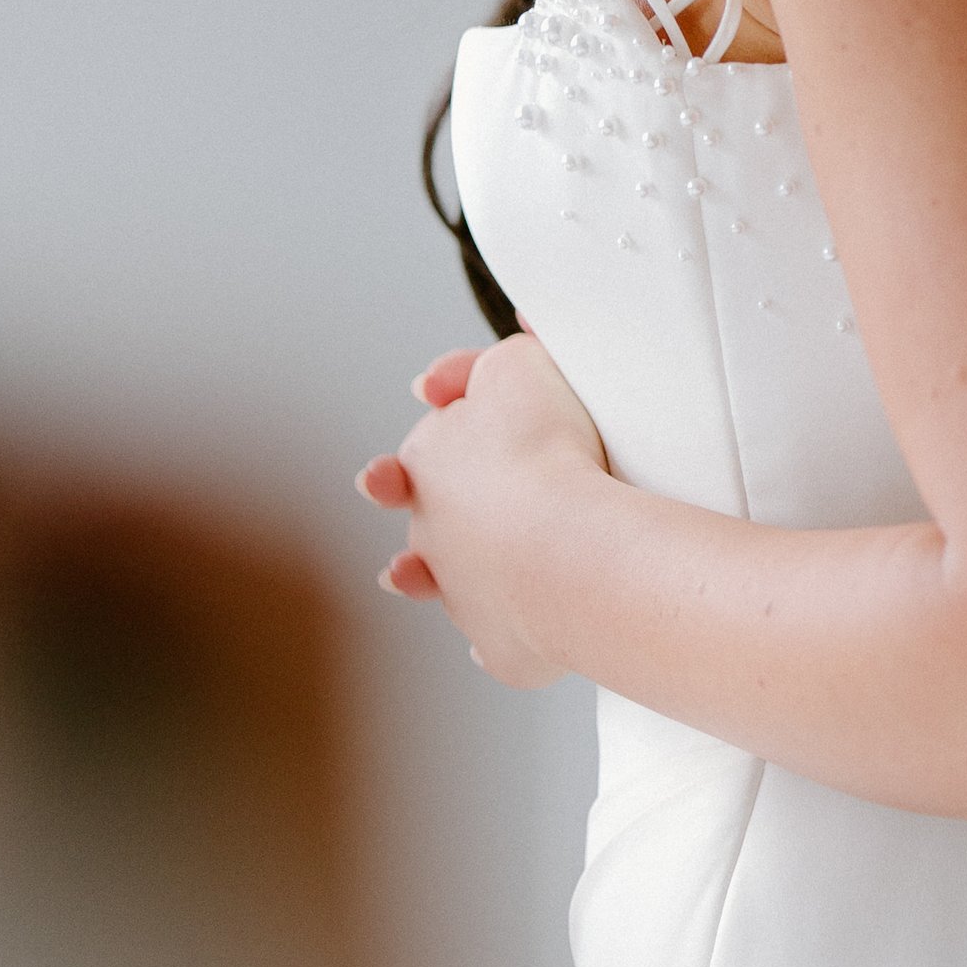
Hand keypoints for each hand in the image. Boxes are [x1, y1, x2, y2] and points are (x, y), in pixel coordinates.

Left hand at [356, 330, 610, 685]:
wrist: (564, 546)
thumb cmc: (548, 452)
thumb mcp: (527, 368)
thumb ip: (521, 350)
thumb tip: (524, 321)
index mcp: (427, 459)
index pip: (429, 436)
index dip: (441, 412)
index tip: (431, 390)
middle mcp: (431, 529)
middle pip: (425, 510)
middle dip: (417, 498)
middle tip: (403, 485)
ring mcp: (460, 591)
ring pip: (439, 580)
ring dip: (427, 576)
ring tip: (407, 576)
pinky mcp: (500, 643)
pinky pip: (495, 643)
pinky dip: (496, 639)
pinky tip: (489, 645)